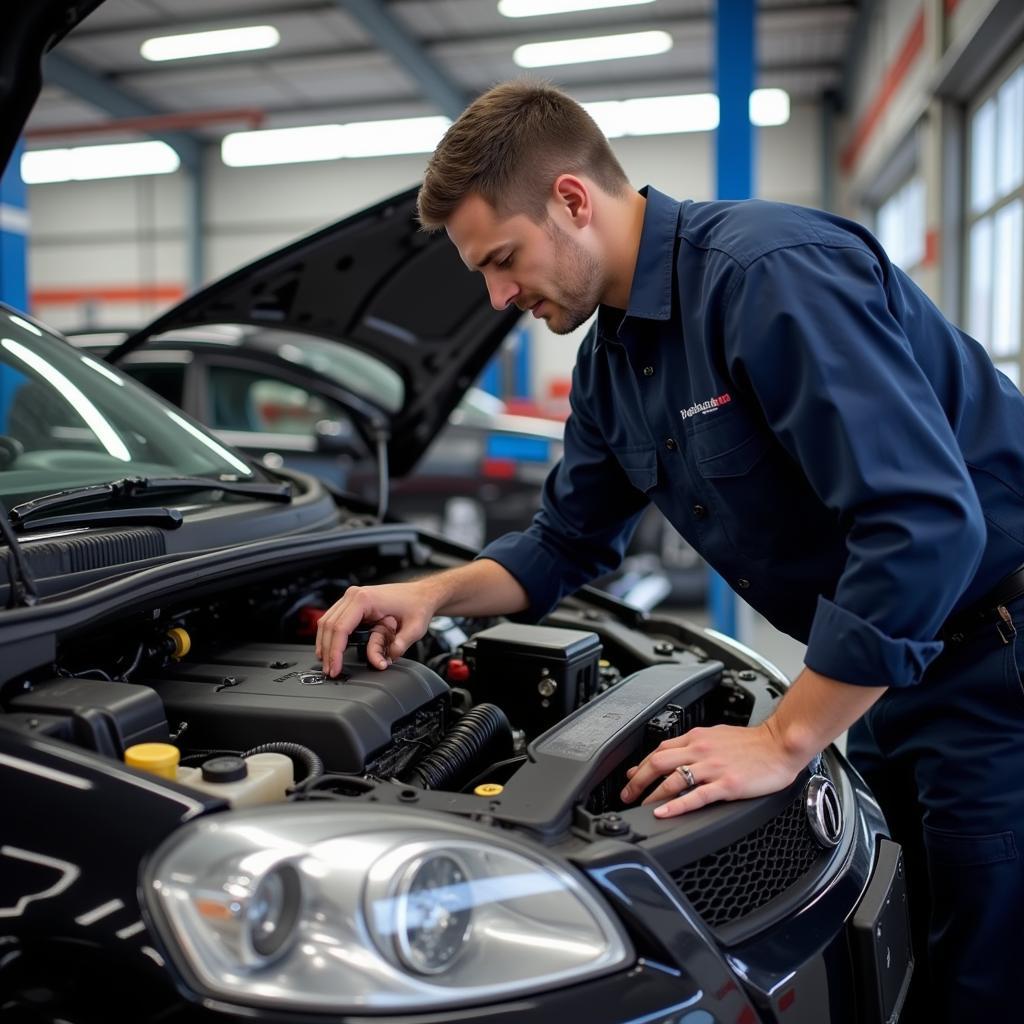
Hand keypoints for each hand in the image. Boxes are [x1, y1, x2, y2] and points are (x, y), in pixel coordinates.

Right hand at [315, 581, 438, 676]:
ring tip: (329, 664)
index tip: (335, 668)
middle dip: (327, 651)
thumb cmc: (417, 606)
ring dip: (325, 644)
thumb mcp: (415, 629)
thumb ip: (400, 645)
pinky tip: (330, 649)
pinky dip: (330, 636)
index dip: (335, 651)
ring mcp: (352, 597)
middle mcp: (354, 595)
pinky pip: (333, 619)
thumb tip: (386, 659)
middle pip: (329, 625)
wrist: (421, 594)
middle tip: (330, 670)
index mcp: (365, 599)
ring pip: (327, 622)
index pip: (340, 628)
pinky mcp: (352, 602)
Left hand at [619, 720, 807, 818]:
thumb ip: (696, 745)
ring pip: (672, 779)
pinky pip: (696, 795)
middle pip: (658, 762)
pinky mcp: (727, 784)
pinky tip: (664, 812)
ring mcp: (713, 768)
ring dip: (651, 794)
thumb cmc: (754, 742)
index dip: (641, 764)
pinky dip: (676, 805)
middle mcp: (700, 750)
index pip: (660, 749)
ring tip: (639, 806)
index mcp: (697, 737)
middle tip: (626, 794)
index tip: (630, 776)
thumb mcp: (718, 735)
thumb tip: (677, 754)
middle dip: (637, 780)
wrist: (781, 743)